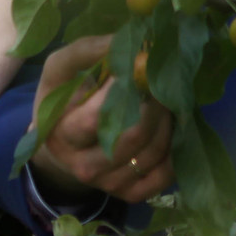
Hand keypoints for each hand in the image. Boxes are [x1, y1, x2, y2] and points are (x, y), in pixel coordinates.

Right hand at [27, 33, 174, 205]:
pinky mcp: (129, 194)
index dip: (124, 89)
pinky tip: (166, 129)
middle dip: (154, 102)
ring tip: (162, 100)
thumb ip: (88, 50)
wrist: (64, 144)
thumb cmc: (66, 98)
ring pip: (153, 152)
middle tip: (158, 81)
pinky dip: (173, 149)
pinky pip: (164, 175)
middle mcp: (83, 166)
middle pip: (133, 136)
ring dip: (167, 120)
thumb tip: (130, 41)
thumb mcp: (62, 69)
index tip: (137, 62)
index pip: (97, 117)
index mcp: (61, 134)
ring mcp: (107, 184)